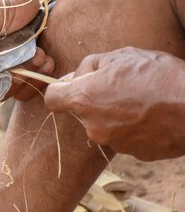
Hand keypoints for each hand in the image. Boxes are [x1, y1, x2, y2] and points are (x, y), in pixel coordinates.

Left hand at [45, 47, 184, 160]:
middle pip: (82, 113)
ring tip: (142, 100)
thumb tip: (76, 76)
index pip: (52, 98)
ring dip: (116, 114)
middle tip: (121, 86)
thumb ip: (89, 66)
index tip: (72, 85)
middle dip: (95, 100)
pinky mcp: (136, 154)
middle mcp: (93, 127)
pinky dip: (134, 128)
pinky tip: (152, 115)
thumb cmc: (158, 76)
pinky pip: (127, 138)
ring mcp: (115, 143)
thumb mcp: (120, 56)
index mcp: (83, 100)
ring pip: (105, 125)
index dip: (60, 89)